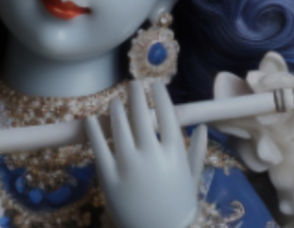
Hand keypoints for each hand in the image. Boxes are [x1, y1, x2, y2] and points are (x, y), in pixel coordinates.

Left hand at [86, 81, 206, 227]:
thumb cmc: (177, 208)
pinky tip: (91, 119)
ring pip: (119, 126)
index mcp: (173, 155)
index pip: (167, 115)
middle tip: (133, 84)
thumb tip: (203, 127)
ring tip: (115, 101)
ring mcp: (129, 165)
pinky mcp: (109, 176)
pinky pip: (99, 146)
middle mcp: (151, 156)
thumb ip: (197, 152)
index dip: (160, 96)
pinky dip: (94, 129)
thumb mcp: (191, 180)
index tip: (155, 84)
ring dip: (116, 108)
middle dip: (136, 94)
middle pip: (141, 115)